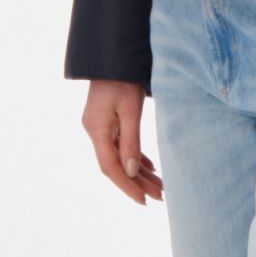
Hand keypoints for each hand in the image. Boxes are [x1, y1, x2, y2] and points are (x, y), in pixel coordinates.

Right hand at [81, 80, 163, 205]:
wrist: (113, 56)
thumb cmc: (123, 79)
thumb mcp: (130, 110)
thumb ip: (131, 141)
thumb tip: (132, 172)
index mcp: (97, 130)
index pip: (111, 167)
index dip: (127, 186)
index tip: (144, 201)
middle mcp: (95, 131)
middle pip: (115, 165)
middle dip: (137, 182)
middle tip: (160, 196)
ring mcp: (100, 126)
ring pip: (119, 157)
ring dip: (138, 172)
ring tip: (160, 186)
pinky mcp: (107, 121)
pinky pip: (120, 145)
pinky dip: (135, 157)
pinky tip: (149, 167)